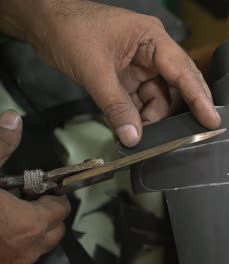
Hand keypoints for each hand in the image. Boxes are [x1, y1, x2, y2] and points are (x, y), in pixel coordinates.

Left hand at [0, 0, 220, 146]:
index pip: (182, 71)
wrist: (44, 23)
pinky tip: (132, 129)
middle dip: (179, 110)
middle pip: (177, 85)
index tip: (212, 120)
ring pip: (158, 97)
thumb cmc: (71, 32)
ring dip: (152, 118)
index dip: (198, 97)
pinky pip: (140, 101)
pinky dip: (137, 116)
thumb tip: (133, 138)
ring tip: (142, 135)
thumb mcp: (94, 69)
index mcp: (153, 39)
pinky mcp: (128, 77)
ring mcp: (140, 66)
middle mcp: (153, 52)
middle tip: (187, 135)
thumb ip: (115, 105)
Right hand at [0, 110, 70, 263]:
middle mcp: (26, 250)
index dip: (52, 195)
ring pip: (37, 247)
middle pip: (54, 230)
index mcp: (29, 224)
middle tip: (27, 199)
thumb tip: (13, 119)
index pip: (61, 210)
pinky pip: (19, 257)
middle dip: (46, 214)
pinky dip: (15, 245)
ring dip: (32, 231)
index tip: (40, 187)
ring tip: (10, 215)